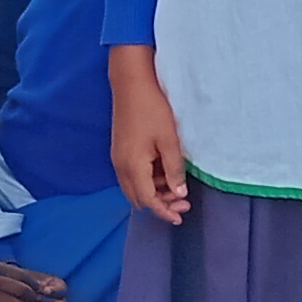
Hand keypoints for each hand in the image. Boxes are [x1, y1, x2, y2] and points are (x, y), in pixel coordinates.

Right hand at [107, 44, 189, 223]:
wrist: (131, 84)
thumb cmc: (152, 109)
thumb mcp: (169, 141)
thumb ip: (174, 169)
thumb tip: (179, 193)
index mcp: (132, 166)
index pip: (148, 200)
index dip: (164, 211)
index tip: (179, 217)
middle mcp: (120, 166)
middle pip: (138, 198)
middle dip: (160, 204)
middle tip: (183, 203)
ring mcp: (118, 158)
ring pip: (135, 187)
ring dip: (154, 192)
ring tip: (177, 187)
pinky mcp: (120, 150)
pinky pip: (132, 175)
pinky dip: (148, 180)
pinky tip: (164, 173)